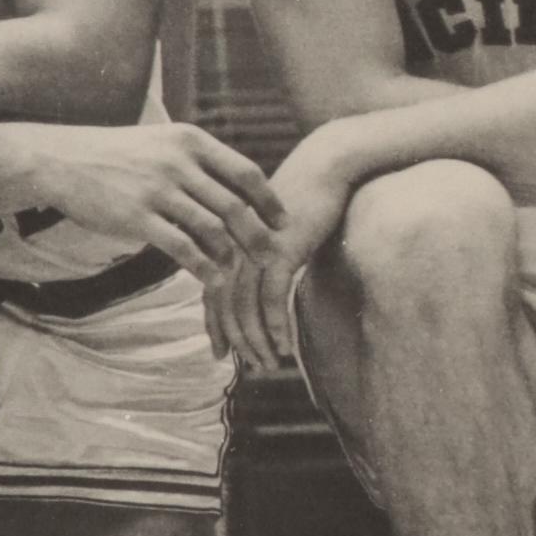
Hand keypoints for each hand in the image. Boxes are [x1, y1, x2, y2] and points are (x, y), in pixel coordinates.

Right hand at [21, 122, 281, 273]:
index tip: (283, 221)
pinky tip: (213, 280)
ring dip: (233, 254)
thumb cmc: (116, 155)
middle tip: (273, 255)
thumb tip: (234, 186)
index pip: (245, 172)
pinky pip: (182, 246)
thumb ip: (196, 160)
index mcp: (190, 141)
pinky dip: (203, 266)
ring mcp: (158, 189)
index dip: (269, 200)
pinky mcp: (137, 217)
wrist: (63, 160)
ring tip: (243, 271)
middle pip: (235, 204)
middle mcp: (179, 162)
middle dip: (259, 234)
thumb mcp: (161, 142)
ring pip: (212, 227)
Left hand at [200, 136, 352, 375]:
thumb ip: (256, 257)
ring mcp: (256, 250)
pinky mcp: (282, 250)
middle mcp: (234, 247)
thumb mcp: (270, 230)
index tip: (220, 354)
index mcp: (226, 242)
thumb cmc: (300, 198)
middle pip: (224, 306)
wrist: (324, 167)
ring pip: (246, 308)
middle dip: (236, 341)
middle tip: (249, 367)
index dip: (215, 327)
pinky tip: (284, 347)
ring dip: (256, 342)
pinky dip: (276, 326)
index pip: (211, 293)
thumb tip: (255, 291)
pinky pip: (273, 298)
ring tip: (268, 364)